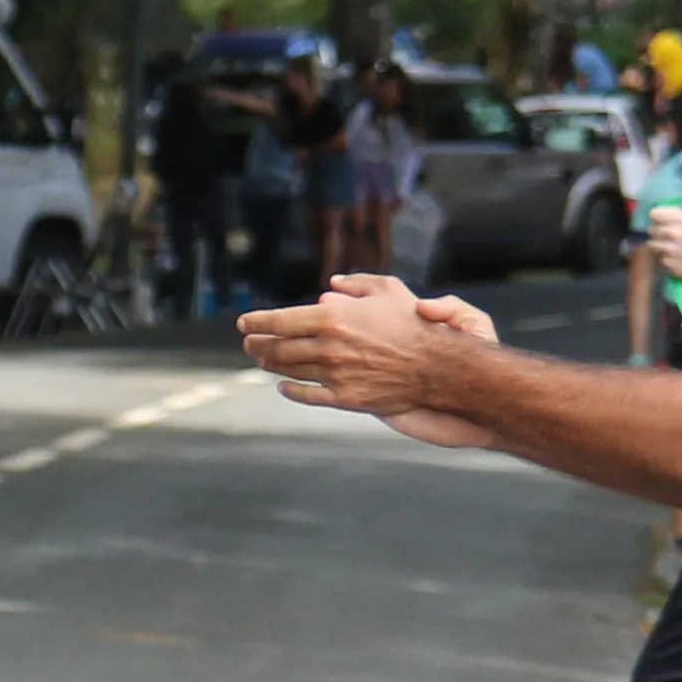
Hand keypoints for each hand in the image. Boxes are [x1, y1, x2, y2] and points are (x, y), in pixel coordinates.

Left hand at [242, 272, 484, 425]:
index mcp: (332, 316)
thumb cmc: (413, 323)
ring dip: (271, 365)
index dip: (257, 322)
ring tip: (262, 360)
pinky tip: (283, 387)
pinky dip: (291, 391)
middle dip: (258, 344)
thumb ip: (356, 283)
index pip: (280, 320)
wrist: (437, 365)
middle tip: (248, 343)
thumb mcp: (387, 289)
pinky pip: (309, 395)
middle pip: (279, 347)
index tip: (243, 323)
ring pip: (290, 371)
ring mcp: (334, 374)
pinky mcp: (345, 398)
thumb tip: (330, 285)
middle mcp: (327, 346)